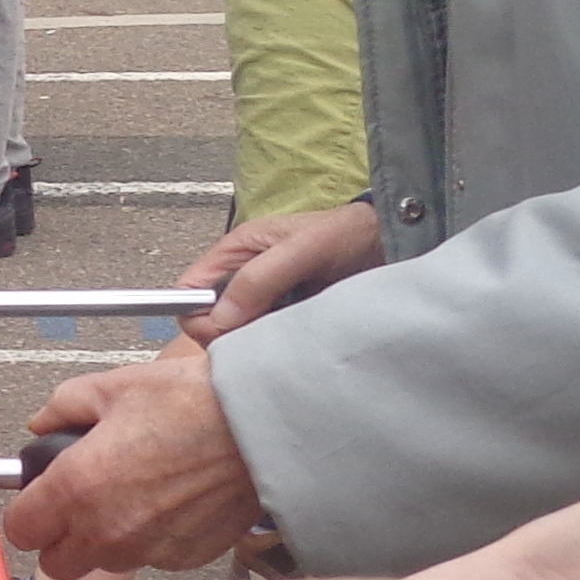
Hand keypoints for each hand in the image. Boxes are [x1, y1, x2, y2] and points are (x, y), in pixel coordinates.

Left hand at [1, 348, 268, 574]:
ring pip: (104, 563)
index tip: (37, 499)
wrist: (260, 425)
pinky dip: (150, 540)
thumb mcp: (113, 386)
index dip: (26, 511)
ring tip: (130, 495)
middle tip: (77, 503)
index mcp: (77, 487)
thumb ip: (63, 407)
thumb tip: (44, 421)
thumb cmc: (194, 402)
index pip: (20, 529)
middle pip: (57, 563)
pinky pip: (150, 558)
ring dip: (105, 540)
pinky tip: (167, 502)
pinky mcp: (183, 558)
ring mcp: (147, 549)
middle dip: (59, 537)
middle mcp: (107, 529)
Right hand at [180, 195, 382, 330]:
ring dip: (256, 339)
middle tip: (266, 330)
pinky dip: (276, 345)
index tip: (227, 329)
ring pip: (237, 334)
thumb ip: (259, 279)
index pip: (188, 290)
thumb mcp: (302, 249)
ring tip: (290, 329)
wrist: (391, 244)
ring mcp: (265, 300)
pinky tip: (299, 336)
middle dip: (230, 332)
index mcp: (236, 252)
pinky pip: (264, 341)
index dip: (198, 315)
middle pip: (209, 319)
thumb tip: (220, 318)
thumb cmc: (347, 234)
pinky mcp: (286, 318)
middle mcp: (244, 277)